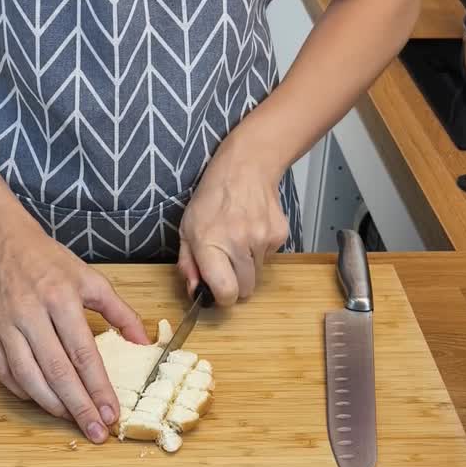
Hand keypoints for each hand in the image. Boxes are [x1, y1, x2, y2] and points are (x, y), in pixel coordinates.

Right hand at [0, 226, 148, 443]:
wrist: (4, 244)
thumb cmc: (51, 263)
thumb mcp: (92, 280)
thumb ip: (120, 312)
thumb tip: (143, 343)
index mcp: (60, 298)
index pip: (83, 354)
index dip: (98, 388)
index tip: (111, 412)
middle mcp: (30, 314)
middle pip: (57, 372)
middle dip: (79, 407)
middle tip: (95, 431)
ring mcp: (6, 326)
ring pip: (29, 378)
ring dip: (52, 405)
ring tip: (73, 419)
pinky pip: (6, 374)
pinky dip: (25, 392)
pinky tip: (44, 400)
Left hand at [178, 142, 287, 304]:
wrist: (246, 168)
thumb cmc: (212, 198)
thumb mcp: (187, 229)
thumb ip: (188, 264)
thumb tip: (195, 291)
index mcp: (210, 244)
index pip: (226, 293)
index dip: (222, 298)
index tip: (218, 292)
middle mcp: (238, 244)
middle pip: (246, 290)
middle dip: (236, 284)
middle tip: (227, 266)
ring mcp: (262, 240)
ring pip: (258, 275)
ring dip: (247, 266)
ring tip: (238, 240)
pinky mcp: (279, 235)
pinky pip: (269, 258)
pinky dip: (260, 251)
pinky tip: (251, 229)